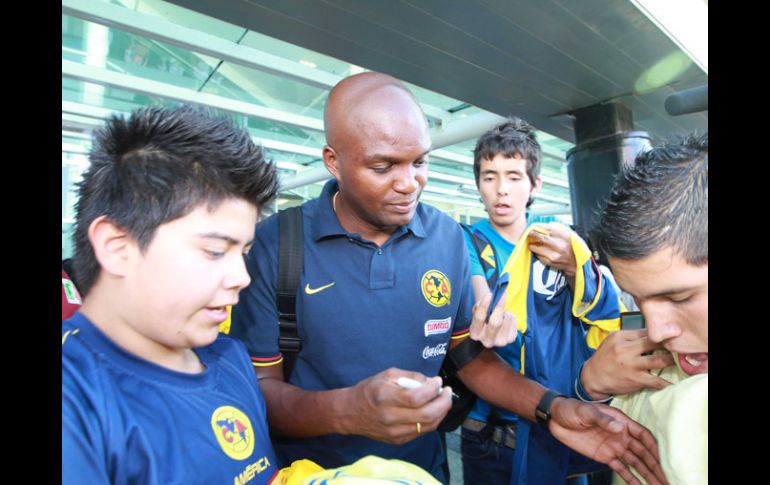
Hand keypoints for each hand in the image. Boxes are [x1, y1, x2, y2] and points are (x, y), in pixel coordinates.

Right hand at [343, 368, 451, 444]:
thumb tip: (431, 382)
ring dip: (441, 412)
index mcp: (386, 398)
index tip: (438, 381)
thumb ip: (411, 377)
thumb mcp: (387, 375)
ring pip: (428, 426)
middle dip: (444, 402)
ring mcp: (394, 432)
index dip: (432, 389)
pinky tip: (433, 411)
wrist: (350, 413)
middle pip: (427, 414)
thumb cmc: (369, 390)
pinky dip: (432, 421)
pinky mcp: (398, 440)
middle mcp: (390, 417)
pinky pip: (422, 432)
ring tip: (443, 400)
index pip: (417, 398)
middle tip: (447, 392)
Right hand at [469, 290, 516, 347]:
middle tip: (502, 294)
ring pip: (506, 320)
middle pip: (495, 323)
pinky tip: (506, 318)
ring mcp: (500, 342)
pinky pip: (513, 322)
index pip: (479, 318)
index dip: (484, 305)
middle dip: (499, 307)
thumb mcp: (478, 311)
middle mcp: (487, 341)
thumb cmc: (484, 316)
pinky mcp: (510, 339)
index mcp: (475, 333)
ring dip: (505, 311)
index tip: (489, 294)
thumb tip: (490, 298)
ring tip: (502, 312)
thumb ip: (480, 305)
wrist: (492, 326)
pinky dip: (511, 316)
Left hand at [528, 223, 576, 279]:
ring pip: (537, 247)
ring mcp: (555, 255)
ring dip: (532, 244)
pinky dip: (536, 252)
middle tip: (529, 233)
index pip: (548, 229)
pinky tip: (537, 250)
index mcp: (564, 236)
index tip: (533, 226)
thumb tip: (540, 226)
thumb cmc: (568, 247)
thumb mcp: (565, 235)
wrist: (573, 262)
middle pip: (542, 238)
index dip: (538, 226)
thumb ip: (555, 229)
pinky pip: (538, 255)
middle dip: (533, 234)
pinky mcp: (550, 262)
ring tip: (532, 243)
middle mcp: (560, 246)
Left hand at [549, 398, 668, 484]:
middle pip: (643, 453)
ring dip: (648, 474)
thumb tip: (621, 428)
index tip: (665, 460)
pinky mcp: (605, 456)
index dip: (655, 448)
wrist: (556, 418)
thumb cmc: (572, 409)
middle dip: (656, 466)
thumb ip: (603, 420)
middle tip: (668, 480)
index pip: (643, 436)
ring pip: (636, 463)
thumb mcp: (586, 412)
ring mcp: (615, 447)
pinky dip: (631, 478)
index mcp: (621, 422)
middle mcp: (622, 435)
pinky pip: (621, 468)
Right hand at [581, 330, 674, 399]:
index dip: (658, 333)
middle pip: (654, 342)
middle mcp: (625, 349)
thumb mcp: (611, 341)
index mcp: (620, 337)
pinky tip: (673, 384)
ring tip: (677, 360)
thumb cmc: (603, 358)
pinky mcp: (635, 379)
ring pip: (658, 360)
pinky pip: (655, 380)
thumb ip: (628, 336)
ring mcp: (631, 364)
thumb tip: (649, 333)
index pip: (645, 331)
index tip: (669, 335)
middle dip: (668, 343)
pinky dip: (666, 383)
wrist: (592, 377)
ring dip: (671, 360)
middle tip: (678, 345)